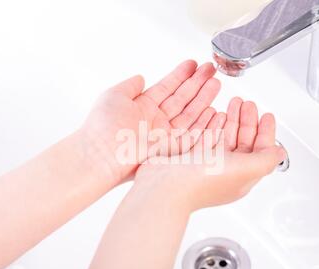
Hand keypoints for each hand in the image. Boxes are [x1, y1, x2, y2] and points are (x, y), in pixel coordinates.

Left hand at [80, 60, 219, 182]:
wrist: (102, 153)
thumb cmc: (102, 125)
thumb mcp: (114, 95)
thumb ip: (130, 85)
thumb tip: (141, 77)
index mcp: (143, 107)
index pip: (167, 88)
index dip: (181, 75)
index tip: (194, 64)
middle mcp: (155, 121)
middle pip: (182, 99)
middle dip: (197, 84)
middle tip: (212, 70)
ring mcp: (165, 135)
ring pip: (190, 114)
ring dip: (204, 98)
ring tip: (217, 83)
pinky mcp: (172, 150)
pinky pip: (193, 135)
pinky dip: (206, 124)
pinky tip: (216, 111)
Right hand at [135, 97, 285, 211]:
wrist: (165, 186)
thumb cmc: (202, 181)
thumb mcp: (246, 169)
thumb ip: (266, 159)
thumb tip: (279, 153)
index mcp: (241, 176)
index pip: (260, 151)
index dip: (266, 132)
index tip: (266, 115)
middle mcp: (225, 171)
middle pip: (242, 141)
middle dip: (247, 121)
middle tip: (248, 105)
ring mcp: (206, 164)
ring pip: (224, 137)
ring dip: (231, 119)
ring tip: (233, 104)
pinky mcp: (190, 157)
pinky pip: (206, 137)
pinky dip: (213, 124)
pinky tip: (214, 115)